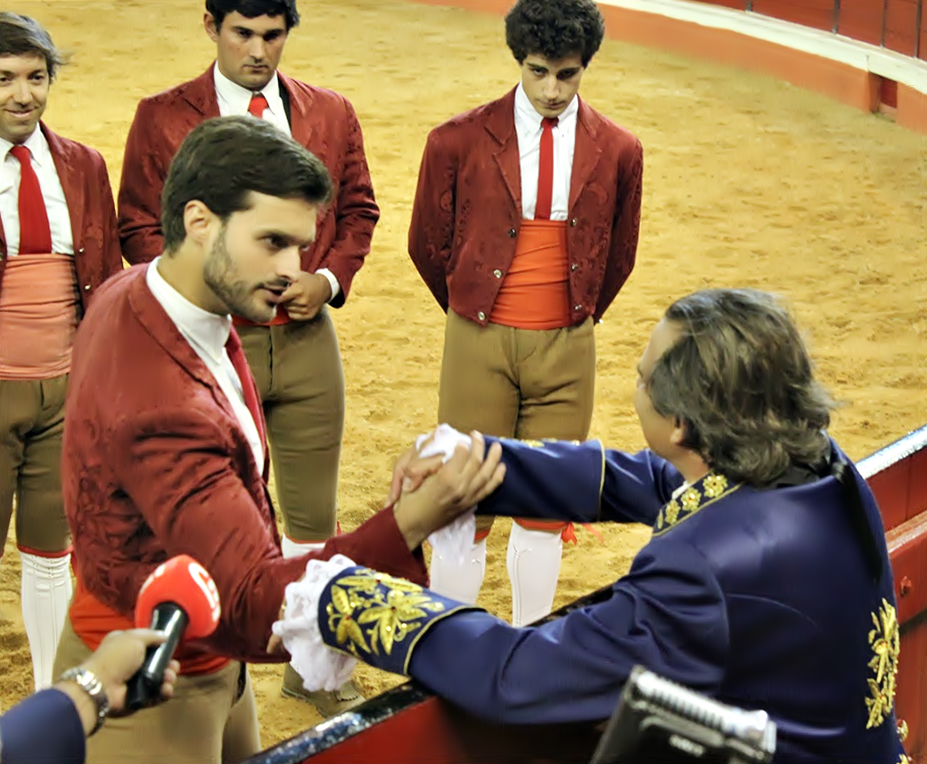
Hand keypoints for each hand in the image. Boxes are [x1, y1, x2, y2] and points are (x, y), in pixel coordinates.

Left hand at [81, 629, 179, 714]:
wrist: (101, 686)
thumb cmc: (115, 658)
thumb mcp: (133, 638)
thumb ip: (151, 635)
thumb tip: (165, 636)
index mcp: (127, 647)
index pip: (148, 646)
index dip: (160, 647)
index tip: (169, 648)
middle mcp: (131, 665)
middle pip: (157, 664)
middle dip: (169, 665)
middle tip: (172, 667)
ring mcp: (135, 683)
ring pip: (159, 680)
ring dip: (168, 678)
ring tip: (168, 678)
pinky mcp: (138, 699)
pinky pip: (156, 696)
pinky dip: (163, 693)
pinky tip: (166, 689)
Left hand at [279, 271, 331, 320]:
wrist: (323, 288)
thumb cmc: (307, 280)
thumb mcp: (297, 274)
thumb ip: (283, 274)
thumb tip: (270, 279)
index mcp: (298, 290)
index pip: (281, 298)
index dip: (279, 296)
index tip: (282, 293)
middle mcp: (303, 301)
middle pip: (284, 304)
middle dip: (285, 300)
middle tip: (291, 294)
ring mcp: (307, 309)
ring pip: (288, 310)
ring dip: (289, 306)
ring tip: (296, 299)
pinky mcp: (309, 315)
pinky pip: (293, 316)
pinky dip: (293, 312)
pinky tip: (298, 305)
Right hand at [393, 432, 505, 549]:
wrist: (412, 526)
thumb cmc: (409, 500)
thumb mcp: (413, 477)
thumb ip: (428, 462)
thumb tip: (444, 450)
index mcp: (446, 480)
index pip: (462, 455)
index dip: (463, 444)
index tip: (463, 438)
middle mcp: (460, 489)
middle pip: (476, 462)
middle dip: (478, 445)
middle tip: (476, 434)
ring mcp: (467, 498)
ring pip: (486, 474)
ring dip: (493, 459)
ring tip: (497, 446)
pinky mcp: (469, 505)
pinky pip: (488, 490)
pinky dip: (497, 478)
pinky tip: (502, 468)